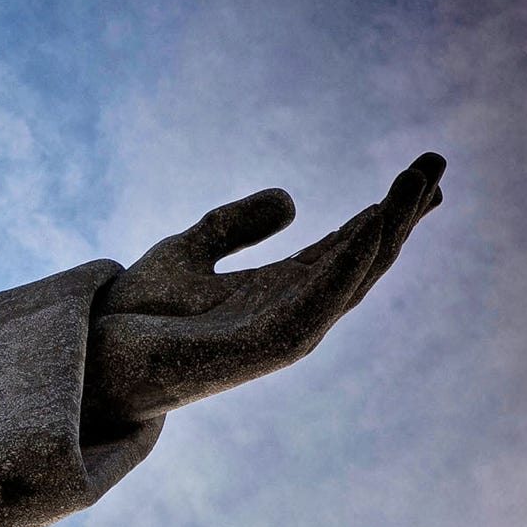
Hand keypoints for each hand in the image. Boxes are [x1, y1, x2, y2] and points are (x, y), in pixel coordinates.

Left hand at [84, 153, 444, 428]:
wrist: (91, 361)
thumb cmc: (133, 317)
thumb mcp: (186, 252)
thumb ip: (232, 226)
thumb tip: (292, 199)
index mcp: (274, 294)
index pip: (345, 251)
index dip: (384, 215)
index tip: (421, 177)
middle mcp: (287, 316)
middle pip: (360, 263)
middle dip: (400, 217)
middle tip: (436, 165)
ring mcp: (278, 335)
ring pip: (351, 281)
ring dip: (386, 231)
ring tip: (415, 183)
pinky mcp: (260, 350)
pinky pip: (316, 305)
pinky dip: (345, 265)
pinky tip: (370, 224)